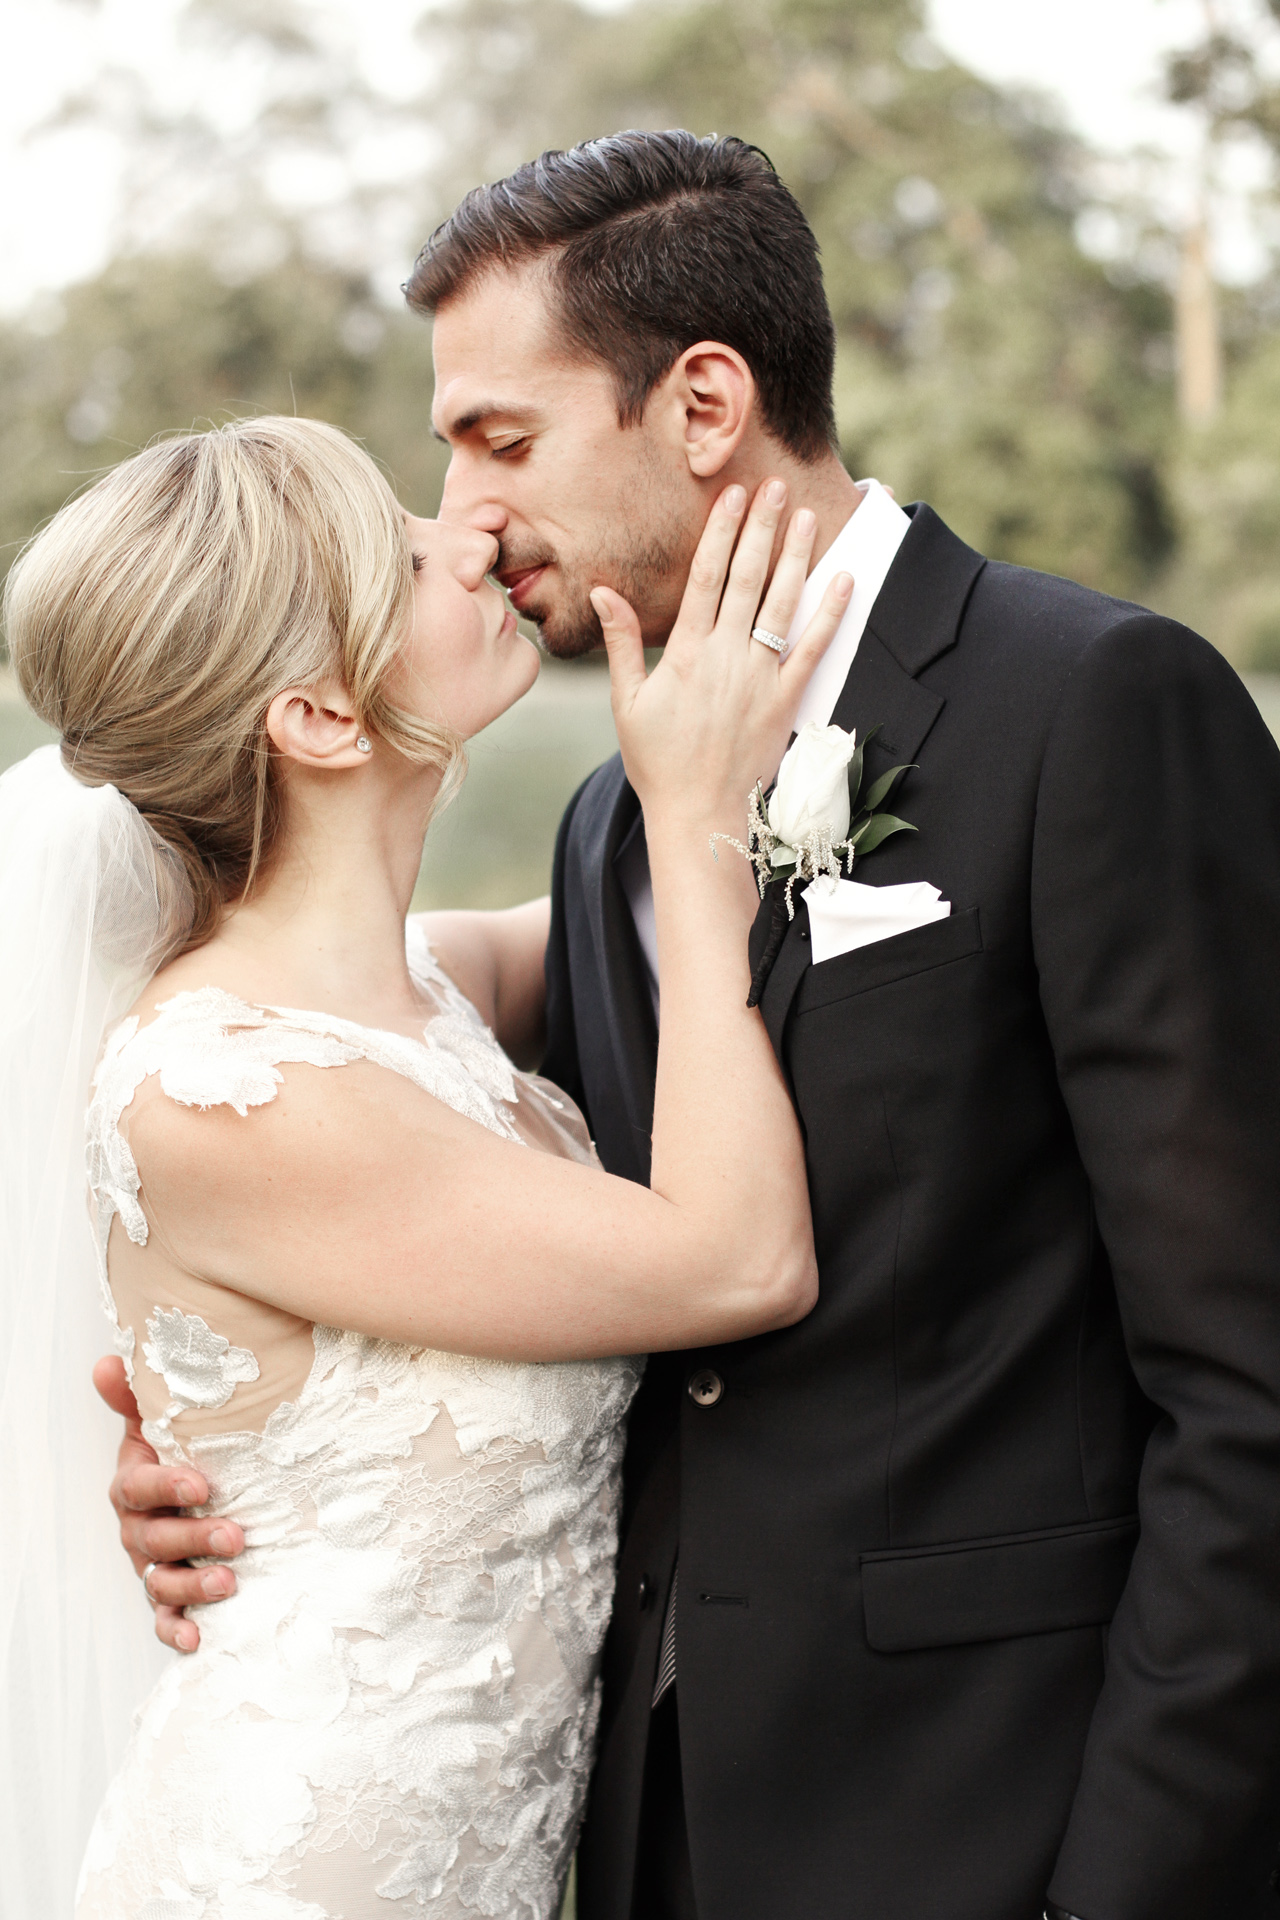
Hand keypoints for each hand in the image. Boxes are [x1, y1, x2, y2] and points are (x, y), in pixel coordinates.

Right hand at [95, 1354, 242, 1653]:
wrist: (200, 1492)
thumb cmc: (182, 1454)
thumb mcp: (162, 1423)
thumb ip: (139, 1396)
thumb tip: (109, 1362)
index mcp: (134, 1485)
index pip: (139, 1486)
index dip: (165, 1485)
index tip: (200, 1484)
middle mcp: (139, 1529)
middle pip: (155, 1539)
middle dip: (193, 1538)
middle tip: (235, 1536)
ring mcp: (153, 1566)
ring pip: (162, 1582)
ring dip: (192, 1586)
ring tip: (228, 1583)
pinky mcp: (170, 1600)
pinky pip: (166, 1621)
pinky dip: (178, 1632)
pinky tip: (197, 1638)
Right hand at [593, 478, 851, 836]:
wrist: (699, 813)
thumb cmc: (658, 762)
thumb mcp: (627, 702)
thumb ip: (621, 643)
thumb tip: (603, 591)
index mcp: (686, 654)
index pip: (705, 578)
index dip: (719, 532)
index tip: (730, 496)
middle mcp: (726, 657)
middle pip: (747, 578)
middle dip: (760, 528)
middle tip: (772, 485)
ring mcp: (759, 678)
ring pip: (781, 604)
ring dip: (794, 557)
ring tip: (804, 515)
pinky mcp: (785, 700)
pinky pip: (812, 650)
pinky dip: (829, 614)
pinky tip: (843, 579)